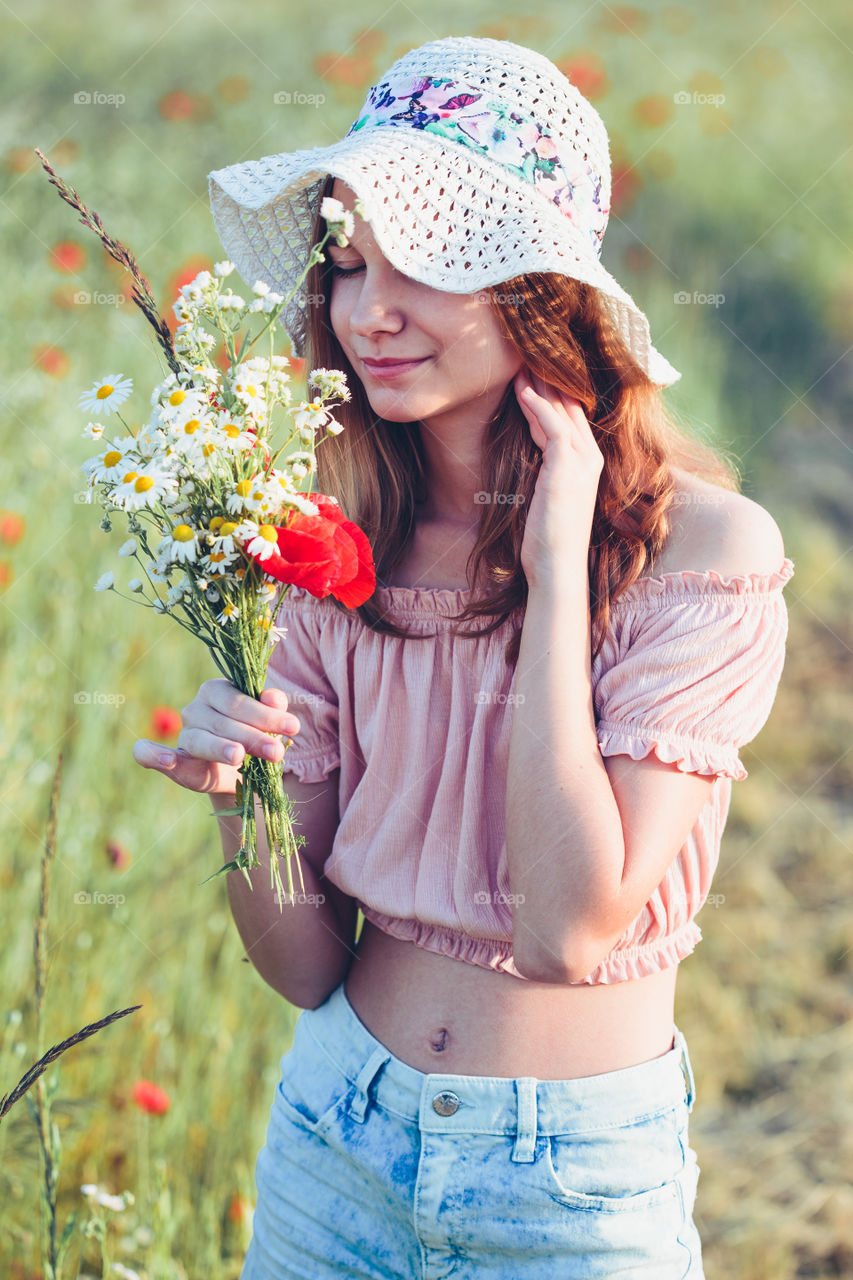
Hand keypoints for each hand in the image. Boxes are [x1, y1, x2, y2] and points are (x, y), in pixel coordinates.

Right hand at [132, 678, 300, 794]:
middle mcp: (196, 708)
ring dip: (219, 747)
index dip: (266, 715)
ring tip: (238, 756)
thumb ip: (272, 708)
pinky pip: (149, 754)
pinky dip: (152, 755)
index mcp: (218, 690)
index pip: (239, 700)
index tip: (294, 728)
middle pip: (224, 721)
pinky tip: (166, 760)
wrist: (244, 773)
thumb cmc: (256, 738)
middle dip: (253, 737)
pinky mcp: (173, 760)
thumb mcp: (269, 724)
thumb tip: (274, 698)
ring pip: (201, 740)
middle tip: (278, 752)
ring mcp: (184, 733)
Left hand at [513, 366, 603, 588]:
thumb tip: (532, 458)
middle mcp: (590, 458)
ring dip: (541, 384)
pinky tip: (522, 389)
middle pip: (569, 407)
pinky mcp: (567, 466)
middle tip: (527, 354)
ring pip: (562, 410)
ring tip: (521, 361)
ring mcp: (582, 461)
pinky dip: (537, 405)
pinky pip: (553, 425)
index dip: (552, 394)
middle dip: (548, 380)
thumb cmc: (548, 540)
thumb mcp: (547, 497)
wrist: (557, 567)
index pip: (570, 418)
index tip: (533, 373)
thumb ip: (545, 472)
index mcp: (587, 464)